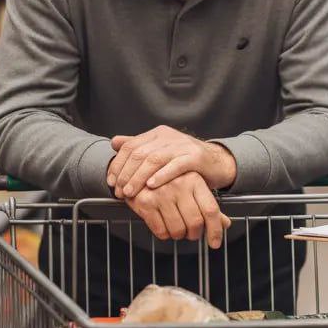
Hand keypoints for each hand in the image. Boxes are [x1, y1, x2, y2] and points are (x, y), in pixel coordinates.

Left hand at [107, 126, 236, 198]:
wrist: (216, 163)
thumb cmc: (186, 161)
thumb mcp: (161, 152)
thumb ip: (138, 146)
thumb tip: (114, 142)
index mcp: (158, 134)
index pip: (131, 146)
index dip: (118, 164)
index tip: (111, 181)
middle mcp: (169, 137)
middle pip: (140, 153)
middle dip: (126, 174)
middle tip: (119, 191)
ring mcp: (183, 145)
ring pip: (154, 159)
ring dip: (139, 177)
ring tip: (130, 192)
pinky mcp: (195, 156)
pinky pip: (175, 165)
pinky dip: (162, 175)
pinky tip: (152, 186)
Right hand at [125, 178, 230, 246]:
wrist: (140, 172)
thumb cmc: (170, 182)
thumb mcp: (192, 188)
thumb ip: (208, 206)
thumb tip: (225, 224)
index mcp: (194, 180)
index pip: (211, 210)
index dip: (215, 230)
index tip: (215, 243)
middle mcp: (179, 185)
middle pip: (195, 222)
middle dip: (195, 234)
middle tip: (192, 233)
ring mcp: (161, 194)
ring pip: (178, 230)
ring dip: (179, 235)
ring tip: (177, 228)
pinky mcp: (146, 203)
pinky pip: (161, 231)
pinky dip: (165, 234)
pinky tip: (164, 225)